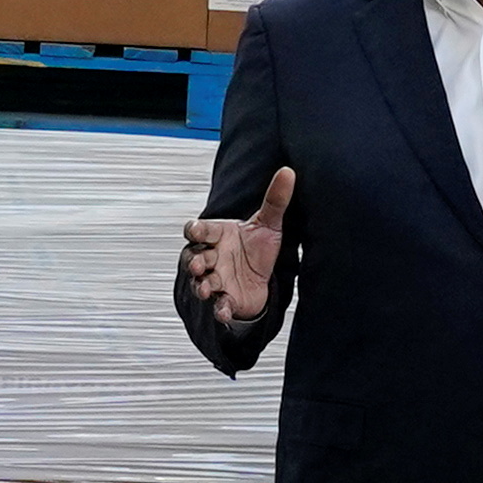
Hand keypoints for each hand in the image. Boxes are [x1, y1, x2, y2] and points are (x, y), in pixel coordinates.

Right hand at [179, 168, 294, 326]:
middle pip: (195, 258)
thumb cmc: (256, 250)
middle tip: (198, 263)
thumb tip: (288, 172)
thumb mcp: (268, 224)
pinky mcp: (225, 300)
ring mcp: (216, 280)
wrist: (262, 281)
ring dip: (202, 286)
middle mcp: (212, 258)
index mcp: (218, 236)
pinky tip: (224, 310)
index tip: (194, 230)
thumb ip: (275, 200)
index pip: (200, 230)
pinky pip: (219, 306)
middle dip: (194, 261)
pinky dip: (220, 309)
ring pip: (202, 283)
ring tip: (206, 288)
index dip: (195, 230)